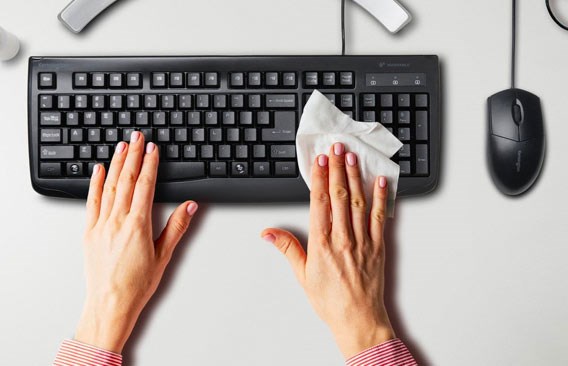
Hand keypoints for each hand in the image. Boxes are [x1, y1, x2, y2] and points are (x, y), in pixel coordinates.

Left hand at [75, 132, 197, 352]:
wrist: (109, 304)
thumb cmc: (136, 285)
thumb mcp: (163, 256)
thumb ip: (176, 227)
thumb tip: (189, 206)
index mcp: (137, 225)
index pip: (145, 186)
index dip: (149, 164)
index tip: (152, 149)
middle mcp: (117, 221)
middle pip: (126, 180)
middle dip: (133, 155)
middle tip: (137, 137)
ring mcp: (100, 225)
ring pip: (109, 186)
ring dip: (116, 163)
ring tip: (121, 146)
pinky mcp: (89, 232)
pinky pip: (92, 201)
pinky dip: (95, 183)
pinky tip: (98, 170)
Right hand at [261, 143, 394, 358]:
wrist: (358, 318)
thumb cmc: (330, 300)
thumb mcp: (302, 275)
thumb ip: (287, 248)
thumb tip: (268, 233)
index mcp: (322, 243)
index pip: (319, 202)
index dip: (319, 178)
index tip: (319, 161)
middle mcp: (342, 237)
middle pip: (339, 195)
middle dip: (337, 168)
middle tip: (336, 148)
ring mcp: (362, 240)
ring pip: (359, 201)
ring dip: (355, 176)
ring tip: (352, 157)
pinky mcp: (378, 245)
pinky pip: (380, 216)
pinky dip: (379, 197)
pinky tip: (379, 180)